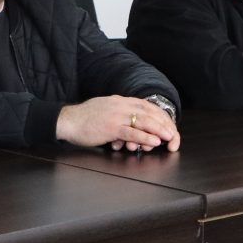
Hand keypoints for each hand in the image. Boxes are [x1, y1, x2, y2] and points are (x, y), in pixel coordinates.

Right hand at [56, 95, 180, 152]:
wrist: (68, 120)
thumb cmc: (85, 119)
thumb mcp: (107, 110)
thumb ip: (121, 114)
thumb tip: (133, 123)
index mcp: (122, 101)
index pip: (148, 106)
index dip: (161, 116)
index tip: (169, 125)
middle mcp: (122, 106)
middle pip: (150, 112)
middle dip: (164, 123)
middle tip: (174, 134)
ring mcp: (117, 116)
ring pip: (144, 121)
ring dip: (160, 129)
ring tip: (170, 137)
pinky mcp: (111, 128)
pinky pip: (132, 133)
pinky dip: (145, 137)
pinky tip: (154, 141)